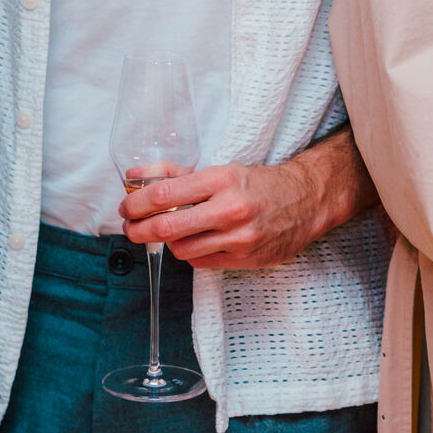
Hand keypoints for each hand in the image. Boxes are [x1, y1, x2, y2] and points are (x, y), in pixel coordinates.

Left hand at [122, 162, 323, 270]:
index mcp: (221, 179)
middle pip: (167, 227)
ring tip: (170, 233)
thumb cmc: (259, 185)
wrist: (306, 201)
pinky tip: (196, 241)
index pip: (165, 194)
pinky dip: (191, 252)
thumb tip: (136, 175)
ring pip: (181, 249)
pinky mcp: (245, 259)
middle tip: (130, 227)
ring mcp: (238, 237)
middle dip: (139, 230)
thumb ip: (178, 175)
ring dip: (168, 242)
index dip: (137, 203)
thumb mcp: (221, 170)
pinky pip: (201, 262)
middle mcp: (230, 209)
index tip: (127, 207)